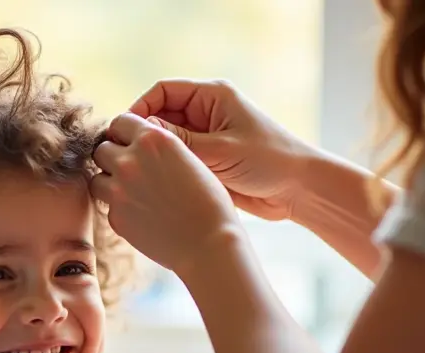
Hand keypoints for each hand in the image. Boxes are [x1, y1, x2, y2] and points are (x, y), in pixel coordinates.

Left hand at [89, 113, 237, 274]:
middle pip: (102, 149)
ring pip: (97, 178)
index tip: (130, 145)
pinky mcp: (115, 217)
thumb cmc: (208, 202)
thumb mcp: (188, 158)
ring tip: (132, 194)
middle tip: (131, 172)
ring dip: (110, 183)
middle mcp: (130, 160)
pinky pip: (108, 206)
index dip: (124, 134)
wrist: (209, 243)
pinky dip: (120, 209)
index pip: (120, 122)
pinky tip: (142, 215)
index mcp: (153, 139)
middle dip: (113, 158)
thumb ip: (160, 148)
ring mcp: (119, 190)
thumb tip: (136, 146)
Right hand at [129, 79, 318, 221]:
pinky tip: (154, 183)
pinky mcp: (207, 160)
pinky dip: (165, 168)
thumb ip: (180, 142)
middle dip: (143, 134)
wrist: (298, 190)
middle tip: (127, 156)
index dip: (140, 109)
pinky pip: (178, 159)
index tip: (125, 132)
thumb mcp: (220, 150)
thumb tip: (141, 133)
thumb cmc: (269, 161)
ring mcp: (206, 137)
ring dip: (154, 154)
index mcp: (212, 96)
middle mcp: (206, 112)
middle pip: (160, 115)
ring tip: (138, 172)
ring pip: (166, 140)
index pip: (162, 91)